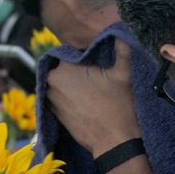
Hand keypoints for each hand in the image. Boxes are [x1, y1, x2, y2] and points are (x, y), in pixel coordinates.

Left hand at [47, 39, 141, 156]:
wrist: (113, 142)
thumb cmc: (118, 106)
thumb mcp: (122, 74)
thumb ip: (122, 48)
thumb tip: (124, 31)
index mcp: (63, 69)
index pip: (68, 52)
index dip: (82, 55)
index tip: (96, 62)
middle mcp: (51, 82)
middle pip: (61, 67)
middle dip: (74, 69)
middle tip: (95, 76)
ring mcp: (50, 100)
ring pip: (59, 83)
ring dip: (70, 83)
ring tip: (90, 89)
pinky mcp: (53, 113)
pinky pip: (58, 97)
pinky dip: (67, 96)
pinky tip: (83, 100)